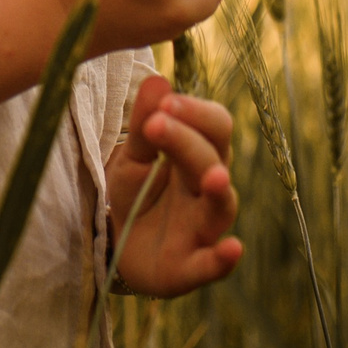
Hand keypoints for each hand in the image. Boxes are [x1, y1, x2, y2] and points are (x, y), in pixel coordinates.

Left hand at [108, 75, 241, 296]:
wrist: (115, 243)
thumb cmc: (133, 192)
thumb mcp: (131, 155)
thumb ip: (144, 122)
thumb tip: (157, 80)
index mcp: (198, 156)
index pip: (215, 126)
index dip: (195, 113)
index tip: (166, 102)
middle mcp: (207, 190)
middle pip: (214, 159)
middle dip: (189, 141)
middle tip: (160, 121)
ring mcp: (202, 229)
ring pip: (220, 207)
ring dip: (218, 191)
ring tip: (213, 177)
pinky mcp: (189, 267)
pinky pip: (212, 266)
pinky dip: (223, 261)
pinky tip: (232, 249)